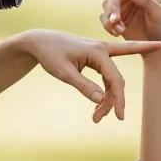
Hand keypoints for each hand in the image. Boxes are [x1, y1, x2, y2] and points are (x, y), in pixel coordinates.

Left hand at [21, 29, 160, 121]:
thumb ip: (84, 86)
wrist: (41, 41)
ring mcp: (101, 51)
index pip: (115, 80)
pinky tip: (102, 102)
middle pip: (115, 81)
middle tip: (96, 119)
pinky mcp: (97, 56)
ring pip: (112, 79)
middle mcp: (103, 49)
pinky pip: (109, 73)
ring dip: (107, 98)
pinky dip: (106, 89)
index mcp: (98, 51)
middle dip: (110, 102)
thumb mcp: (65, 73)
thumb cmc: (51, 54)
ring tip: (95, 115)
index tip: (119, 117)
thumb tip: (101, 100)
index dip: (119, 100)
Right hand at [100, 0, 160, 48]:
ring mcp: (123, 7)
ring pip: (107, 6)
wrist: (158, 48)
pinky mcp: (117, 20)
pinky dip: (108, 26)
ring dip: (110, 19)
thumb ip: (145, 0)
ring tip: (119, 31)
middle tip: (114, 21)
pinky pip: (105, 19)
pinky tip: (116, 34)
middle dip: (112, 8)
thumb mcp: (159, 14)